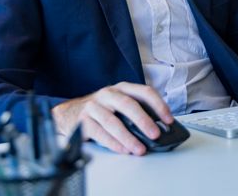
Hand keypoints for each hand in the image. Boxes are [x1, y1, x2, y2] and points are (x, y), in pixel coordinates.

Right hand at [51, 82, 173, 154]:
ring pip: (113, 121)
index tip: (169, 119)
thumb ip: (136, 111)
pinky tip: (123, 150)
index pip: (144, 92)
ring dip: (129, 137)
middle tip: (155, 134)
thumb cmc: (101, 110)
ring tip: (140, 149)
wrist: (69, 113)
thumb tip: (158, 127)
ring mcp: (94, 106)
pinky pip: (100, 133)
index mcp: (122, 88)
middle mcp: (108, 94)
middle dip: (144, 120)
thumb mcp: (119, 104)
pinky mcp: (83, 121)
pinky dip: (113, 143)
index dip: (159, 105)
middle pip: (128, 104)